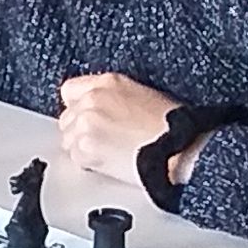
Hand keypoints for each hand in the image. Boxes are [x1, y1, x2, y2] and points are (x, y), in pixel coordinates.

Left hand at [56, 75, 192, 186]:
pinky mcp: (86, 148)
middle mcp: (93, 99)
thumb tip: (103, 110)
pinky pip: (76, 159)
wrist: (180, 149)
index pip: (69, 91)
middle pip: (66, 118)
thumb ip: (115, 98)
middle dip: (80, 132)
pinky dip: (90, 164)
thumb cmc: (174, 126)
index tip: (86, 119)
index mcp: (108, 82)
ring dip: (84, 149)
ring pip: (68, 140)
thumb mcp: (144, 95)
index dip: (77, 107)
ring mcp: (86, 123)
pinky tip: (112, 163)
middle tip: (103, 142)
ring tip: (111, 153)